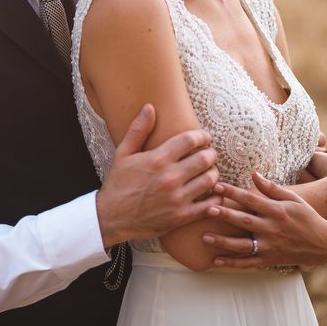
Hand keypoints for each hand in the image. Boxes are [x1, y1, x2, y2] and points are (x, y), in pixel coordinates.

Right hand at [96, 104, 220, 247]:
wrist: (111, 218)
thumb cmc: (118, 183)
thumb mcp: (123, 153)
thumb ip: (138, 129)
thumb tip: (149, 107)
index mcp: (157, 159)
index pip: (189, 140)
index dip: (202, 136)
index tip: (204, 137)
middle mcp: (169, 178)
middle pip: (204, 159)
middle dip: (210, 154)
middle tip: (209, 154)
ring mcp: (177, 199)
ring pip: (210, 181)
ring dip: (213, 174)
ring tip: (209, 172)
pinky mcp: (181, 217)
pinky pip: (209, 206)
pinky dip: (215, 198)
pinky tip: (210, 193)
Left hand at [202, 172, 326, 269]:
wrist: (324, 243)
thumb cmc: (307, 216)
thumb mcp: (293, 198)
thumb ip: (272, 188)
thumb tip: (253, 174)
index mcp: (277, 211)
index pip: (251, 199)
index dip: (233, 192)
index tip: (217, 185)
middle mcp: (272, 229)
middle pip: (245, 221)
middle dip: (226, 215)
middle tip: (207, 209)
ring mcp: (270, 246)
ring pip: (243, 244)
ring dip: (223, 241)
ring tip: (205, 237)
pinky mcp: (269, 259)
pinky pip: (248, 262)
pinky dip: (232, 263)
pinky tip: (216, 261)